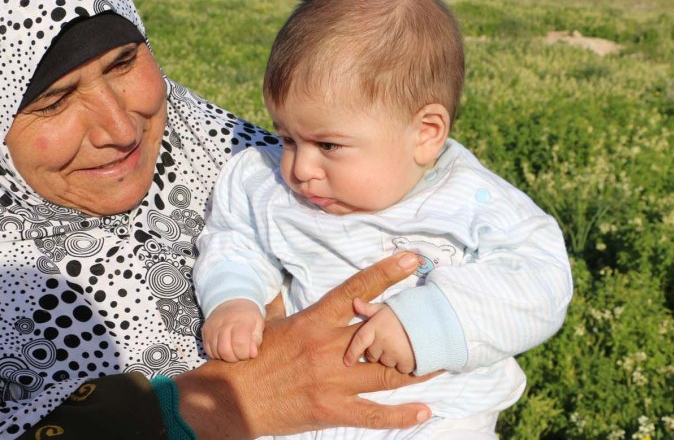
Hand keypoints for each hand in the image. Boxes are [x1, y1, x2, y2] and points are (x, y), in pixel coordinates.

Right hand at [176, 252, 434, 437]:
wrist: (231, 398)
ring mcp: (333, 381)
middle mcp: (328, 347)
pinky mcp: (332, 409)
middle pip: (381, 333)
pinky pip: (374, 413)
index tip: (411, 259)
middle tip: (439, 319)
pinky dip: (401, 414)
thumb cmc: (248, 359)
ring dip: (416, 368)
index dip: (386, 273)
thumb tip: (279, 291)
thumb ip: (280, 307)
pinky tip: (423, 409)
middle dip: (412, 326)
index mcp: (313, 321)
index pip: (356, 290)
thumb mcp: (266, 324)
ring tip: (442, 361)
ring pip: (386, 372)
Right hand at [202, 299, 264, 361]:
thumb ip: (257, 340)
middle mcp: (224, 325)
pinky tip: (224, 349)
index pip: (239, 345)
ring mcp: (212, 328)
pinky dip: (217, 354)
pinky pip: (208, 350)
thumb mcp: (258, 324)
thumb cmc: (248, 316)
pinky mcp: (205, 332)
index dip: (244, 354)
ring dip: (226, 357)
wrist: (232, 301)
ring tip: (233, 351)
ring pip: (216, 352)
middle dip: (235, 358)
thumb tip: (252, 354)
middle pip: (225, 351)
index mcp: (240, 322)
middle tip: (240, 354)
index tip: (249, 353)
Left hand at [344, 299, 414, 373]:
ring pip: (387, 363)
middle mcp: (381, 341)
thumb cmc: (408, 312)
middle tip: (392, 341)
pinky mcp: (406, 362)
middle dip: (379, 351)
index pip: (359, 342)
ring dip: (392, 358)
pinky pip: (401, 368)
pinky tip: (412, 352)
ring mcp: (393, 353)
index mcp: (375, 326)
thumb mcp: (388, 308)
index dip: (352, 353)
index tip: (347, 362)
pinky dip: (406, 364)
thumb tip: (355, 302)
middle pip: (373, 355)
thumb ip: (370, 309)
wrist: (433, 319)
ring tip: (404, 345)